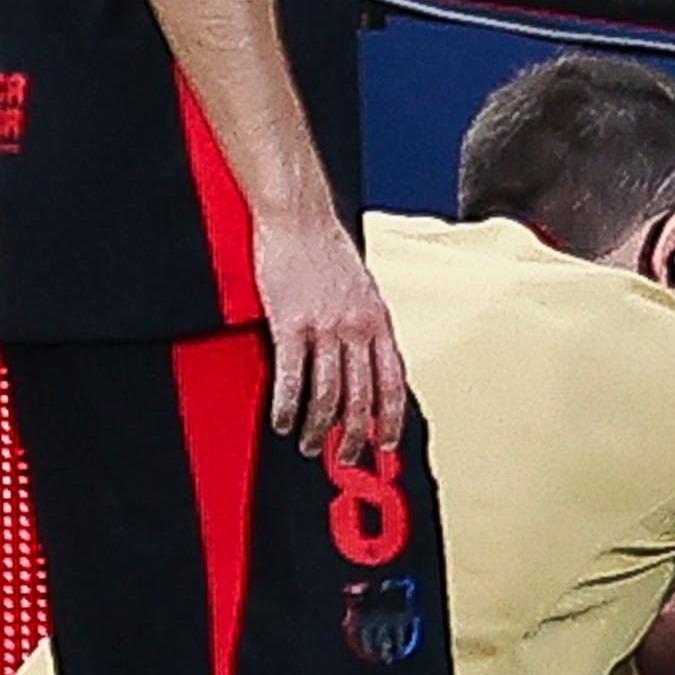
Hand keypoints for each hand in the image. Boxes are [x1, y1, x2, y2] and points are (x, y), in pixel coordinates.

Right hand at [250, 214, 407, 454]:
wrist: (299, 217)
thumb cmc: (326, 248)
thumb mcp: (362, 288)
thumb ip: (366, 325)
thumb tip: (368, 361)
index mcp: (378, 320)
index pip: (393, 382)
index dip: (392, 418)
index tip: (387, 443)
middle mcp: (356, 327)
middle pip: (361, 396)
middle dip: (354, 435)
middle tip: (346, 457)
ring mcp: (324, 326)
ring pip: (327, 394)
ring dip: (318, 428)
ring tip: (310, 446)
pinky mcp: (290, 324)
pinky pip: (290, 377)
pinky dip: (286, 406)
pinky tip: (282, 421)